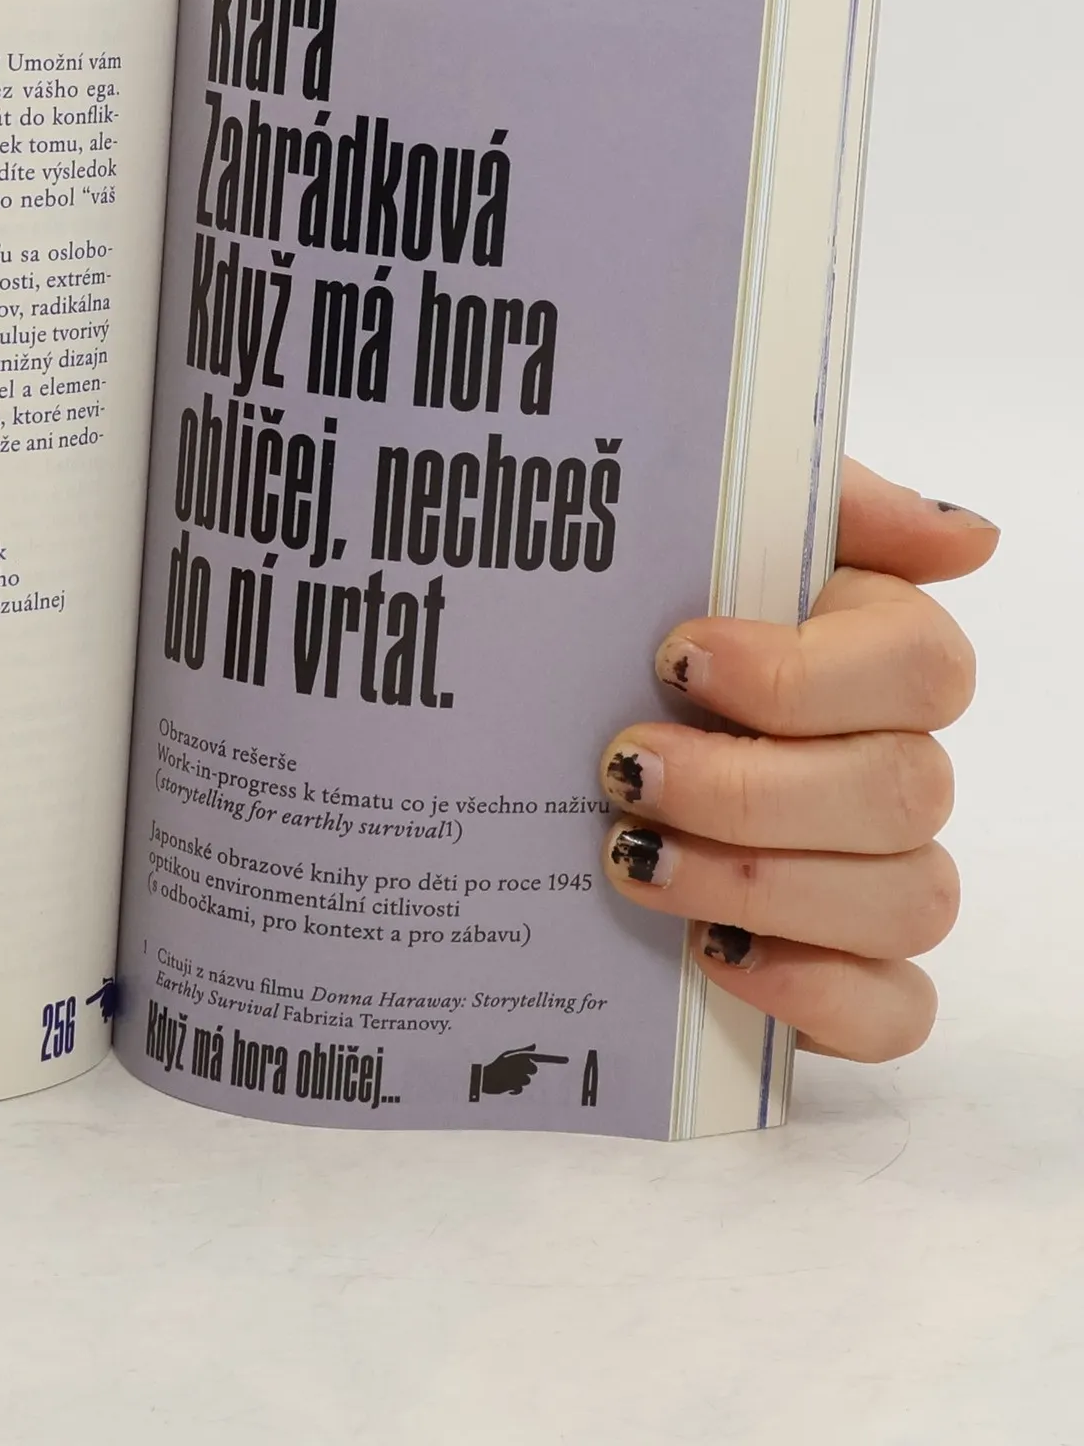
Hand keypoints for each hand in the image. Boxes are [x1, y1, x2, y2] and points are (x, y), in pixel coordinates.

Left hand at [598, 458, 995, 1060]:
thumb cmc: (636, 628)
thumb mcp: (700, 533)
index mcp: (873, 655)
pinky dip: (816, 995)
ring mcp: (881, 878)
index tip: (675, 660)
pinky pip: (896, 1012)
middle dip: (750, 789)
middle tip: (625, 770)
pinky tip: (712, 955)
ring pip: (908, 900)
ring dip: (759, 884)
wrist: (549, 737)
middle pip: (903, 791)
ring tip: (631, 857)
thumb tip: (969, 538)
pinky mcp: (846, 975)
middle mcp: (895, 766)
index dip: (802, 675)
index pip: (921, 666)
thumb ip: (827, 506)